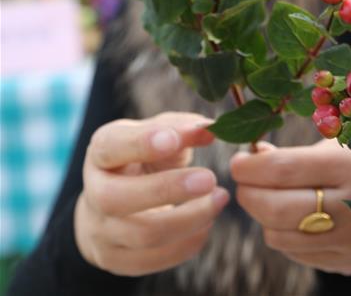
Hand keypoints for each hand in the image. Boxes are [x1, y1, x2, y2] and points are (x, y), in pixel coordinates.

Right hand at [75, 112, 229, 275]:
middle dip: (166, 190)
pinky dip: (186, 243)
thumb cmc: (145, 160)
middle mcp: (94, 192)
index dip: (141, 143)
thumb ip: (183, 128)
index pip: (111, 147)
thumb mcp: (160, 135)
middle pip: (116, 199)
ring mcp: (100, 231)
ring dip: (189, 219)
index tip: (174, 139)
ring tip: (219, 199)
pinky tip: (207, 224)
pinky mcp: (116, 259)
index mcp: (102, 154)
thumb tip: (211, 129)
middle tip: (210, 179)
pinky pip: (153, 260)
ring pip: (141, 234)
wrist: (115, 205)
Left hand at [231, 138, 350, 274]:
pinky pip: (296, 253)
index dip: (250, 166)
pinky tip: (296, 216)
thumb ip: (297, 153)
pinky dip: (286, 234)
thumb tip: (252, 157)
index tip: (238, 160)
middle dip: (248, 194)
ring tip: (270, 197)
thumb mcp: (344, 144)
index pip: (283, 169)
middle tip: (244, 181)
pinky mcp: (348, 262)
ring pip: (279, 237)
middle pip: (275, 209)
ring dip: (264, 216)